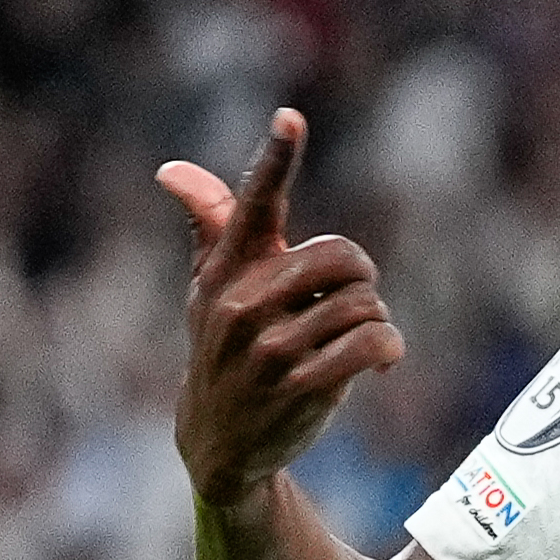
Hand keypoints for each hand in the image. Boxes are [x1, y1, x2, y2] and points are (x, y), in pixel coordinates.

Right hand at [163, 113, 404, 513]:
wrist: (218, 442)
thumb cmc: (227, 349)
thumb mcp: (212, 290)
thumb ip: (212, 226)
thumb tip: (171, 170)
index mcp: (226, 269)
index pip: (253, 204)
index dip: (276, 158)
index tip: (291, 117)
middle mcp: (242, 303)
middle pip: (341, 255)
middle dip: (361, 275)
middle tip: (352, 296)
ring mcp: (268, 348)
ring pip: (362, 303)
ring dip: (373, 320)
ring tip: (352, 339)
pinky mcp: (298, 387)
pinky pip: (372, 342)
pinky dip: (388, 348)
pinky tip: (379, 362)